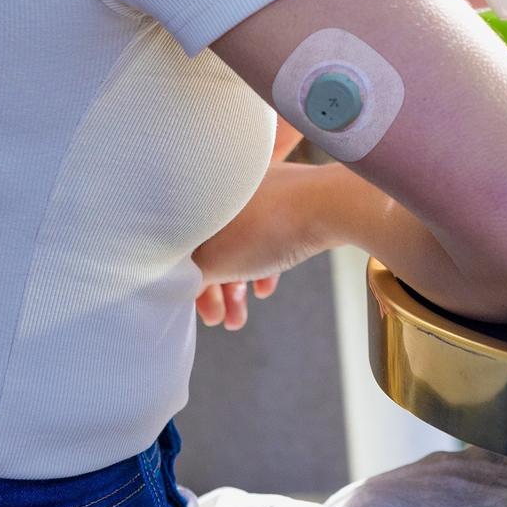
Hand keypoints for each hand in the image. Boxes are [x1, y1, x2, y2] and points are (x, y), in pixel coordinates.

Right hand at [192, 122, 311, 328]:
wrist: (331, 204)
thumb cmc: (267, 228)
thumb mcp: (215, 261)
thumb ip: (190, 275)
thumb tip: (176, 283)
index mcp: (203, 192)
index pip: (183, 243)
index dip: (187, 282)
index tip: (199, 311)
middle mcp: (227, 186)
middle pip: (212, 245)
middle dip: (216, 289)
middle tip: (221, 320)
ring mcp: (261, 190)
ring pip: (241, 243)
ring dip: (237, 284)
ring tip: (240, 318)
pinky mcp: (290, 199)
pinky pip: (268, 235)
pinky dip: (264, 263)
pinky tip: (266, 288)